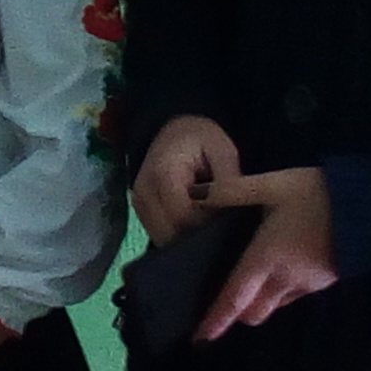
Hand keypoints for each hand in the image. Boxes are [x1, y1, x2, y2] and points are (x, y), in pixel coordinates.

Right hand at [133, 115, 242, 243]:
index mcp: (164, 173)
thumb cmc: (200, 139)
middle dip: (197, 234)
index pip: (183, 216)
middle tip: (218, 221)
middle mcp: (143, 192)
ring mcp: (138, 204)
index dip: (206, 223)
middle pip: (170, 233)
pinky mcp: (140, 213)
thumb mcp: (223, 151)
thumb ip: (228, 180)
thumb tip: (231, 209)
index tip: (224, 216)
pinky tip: (193, 221)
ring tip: (205, 219)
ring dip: (187, 236)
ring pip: (164, 238)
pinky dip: (178, 234)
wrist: (173, 131)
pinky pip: (160, 235)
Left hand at [197, 169, 339, 340]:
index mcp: (266, 258)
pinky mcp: (324, 282)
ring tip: (252, 282)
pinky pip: (293, 296)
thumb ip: (233, 191)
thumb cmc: (319, 195)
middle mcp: (285, 279)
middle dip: (238, 312)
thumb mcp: (273, 184)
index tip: (199, 338)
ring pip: (275, 306)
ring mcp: (307, 284)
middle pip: (254, 312)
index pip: (234, 298)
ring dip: (260, 302)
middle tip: (225, 298)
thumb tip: (194, 195)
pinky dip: (280, 292)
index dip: (216, 320)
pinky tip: (280, 269)